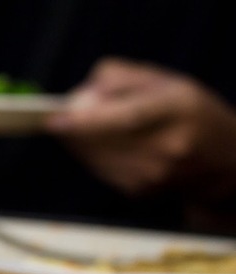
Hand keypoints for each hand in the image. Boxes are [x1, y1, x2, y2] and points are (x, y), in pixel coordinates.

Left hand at [46, 57, 235, 198]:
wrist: (222, 162)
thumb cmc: (187, 112)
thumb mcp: (164, 82)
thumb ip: (118, 79)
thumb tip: (80, 95)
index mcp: (177, 109)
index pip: (127, 117)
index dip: (87, 121)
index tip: (55, 120)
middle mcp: (168, 146)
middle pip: (103, 140)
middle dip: (74, 130)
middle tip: (59, 118)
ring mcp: (154, 174)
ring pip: (96, 158)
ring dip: (81, 144)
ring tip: (86, 128)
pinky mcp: (140, 192)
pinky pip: (100, 171)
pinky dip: (92, 157)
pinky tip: (103, 146)